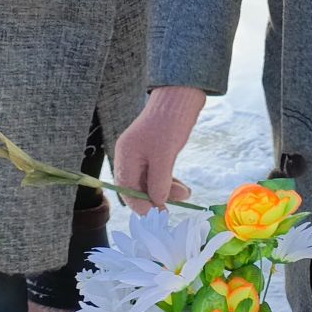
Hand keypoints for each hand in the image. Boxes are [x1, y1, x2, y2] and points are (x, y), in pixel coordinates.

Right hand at [111, 86, 204, 213]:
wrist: (181, 95)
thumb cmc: (170, 123)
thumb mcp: (164, 156)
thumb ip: (158, 182)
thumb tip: (157, 204)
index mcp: (125, 155)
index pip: (127, 190)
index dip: (141, 206)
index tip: (158, 217)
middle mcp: (130, 156)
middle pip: (138, 187)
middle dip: (156, 199)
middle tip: (174, 209)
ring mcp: (143, 153)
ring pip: (151, 181)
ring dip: (167, 191)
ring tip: (187, 194)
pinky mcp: (157, 151)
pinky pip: (159, 173)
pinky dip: (170, 182)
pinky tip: (183, 188)